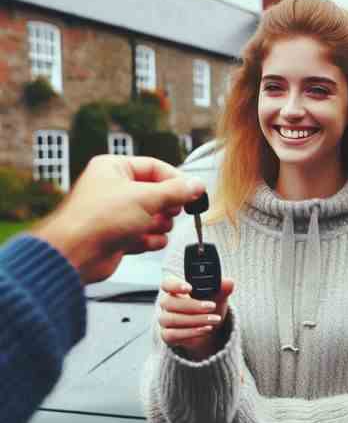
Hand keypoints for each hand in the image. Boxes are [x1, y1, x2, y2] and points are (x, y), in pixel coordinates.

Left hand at [31, 155, 204, 283]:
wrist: (76, 255)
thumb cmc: (97, 220)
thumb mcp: (146, 198)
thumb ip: (176, 191)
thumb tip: (196, 185)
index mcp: (114, 169)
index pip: (155, 167)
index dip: (175, 179)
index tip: (192, 190)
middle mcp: (115, 189)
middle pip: (157, 194)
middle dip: (166, 207)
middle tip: (170, 210)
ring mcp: (117, 214)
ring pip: (154, 216)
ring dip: (158, 225)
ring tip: (150, 227)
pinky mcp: (119, 236)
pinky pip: (147, 235)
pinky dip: (149, 240)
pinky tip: (143, 241)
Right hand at [159, 274, 234, 359]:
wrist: (210, 327)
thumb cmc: (210, 305)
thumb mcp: (219, 296)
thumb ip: (222, 288)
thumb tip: (228, 282)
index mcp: (175, 288)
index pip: (167, 283)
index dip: (175, 285)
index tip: (189, 288)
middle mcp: (167, 303)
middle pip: (170, 302)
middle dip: (193, 305)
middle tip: (212, 307)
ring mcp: (165, 320)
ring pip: (172, 319)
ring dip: (196, 320)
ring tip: (214, 320)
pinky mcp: (168, 335)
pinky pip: (173, 334)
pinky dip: (191, 332)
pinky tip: (206, 329)